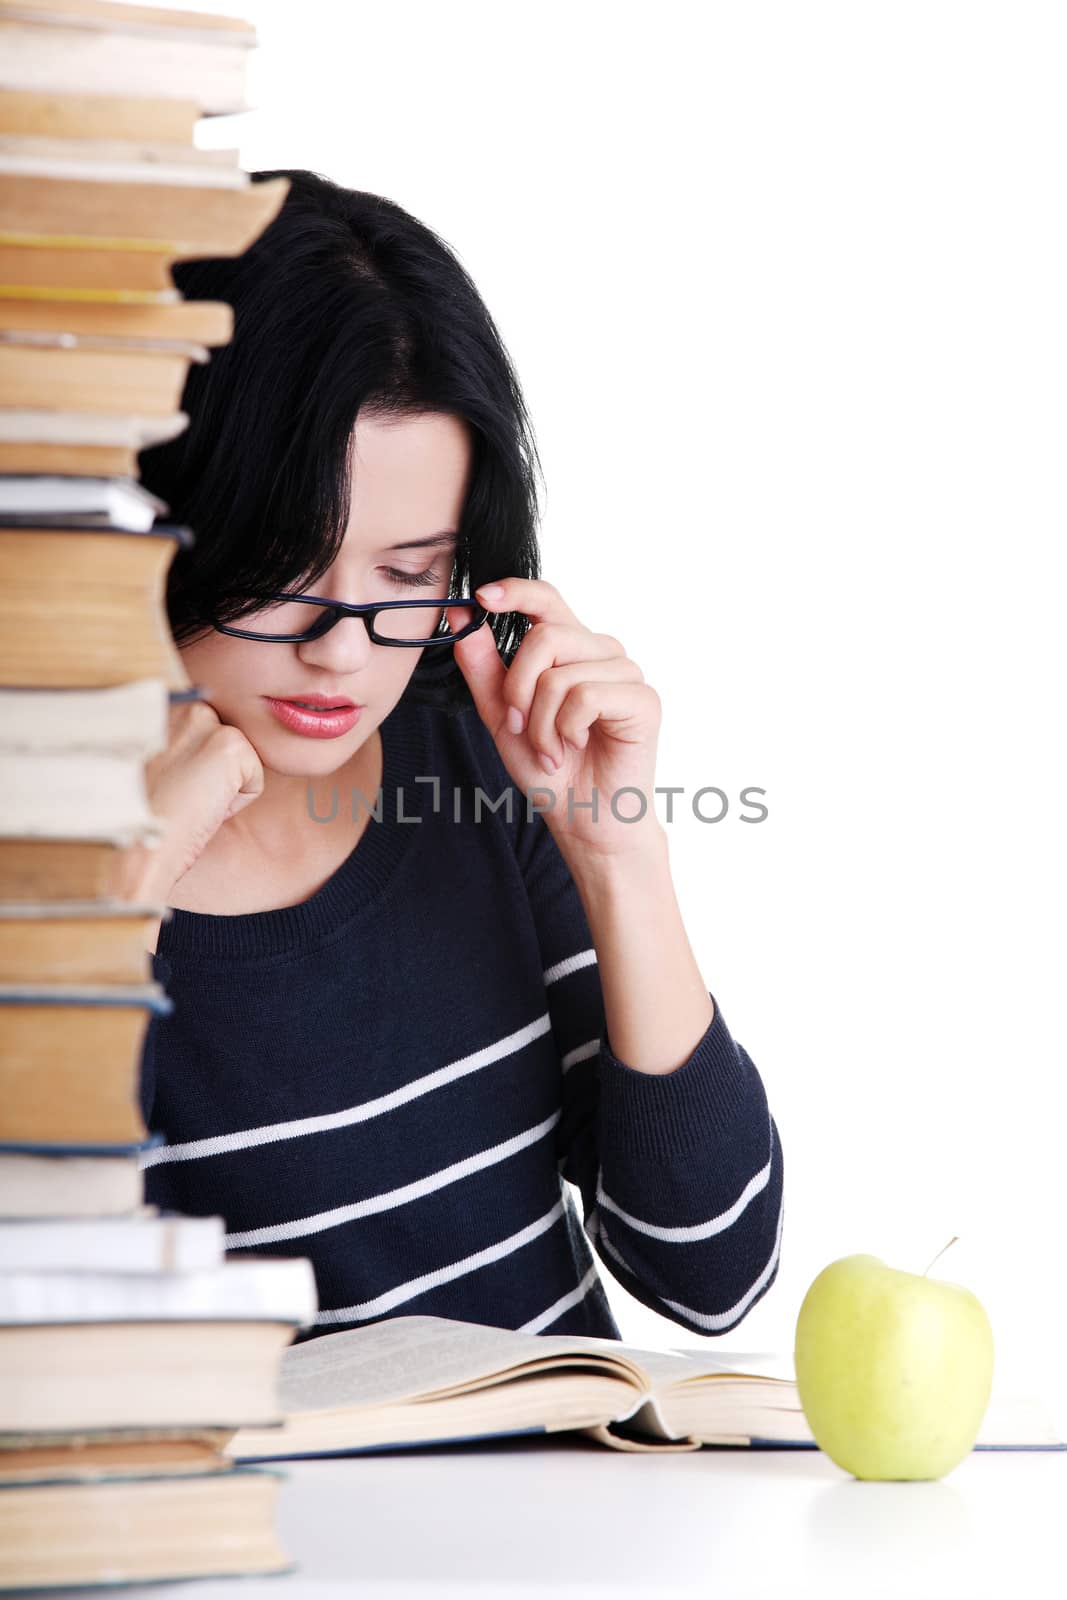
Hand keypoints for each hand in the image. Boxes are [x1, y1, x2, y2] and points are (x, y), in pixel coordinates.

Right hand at [112, 699, 264, 906]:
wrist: (127, 845)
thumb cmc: (130, 817)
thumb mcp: (145, 768)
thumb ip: (171, 748)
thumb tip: (198, 757)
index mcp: (161, 706)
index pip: (205, 738)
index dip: (193, 773)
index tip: (168, 790)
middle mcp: (181, 704)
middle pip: (225, 748)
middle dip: (211, 777)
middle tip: (177, 799)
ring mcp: (205, 720)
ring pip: (240, 763)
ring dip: (221, 791)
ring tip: (186, 804)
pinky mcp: (231, 745)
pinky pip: (254, 781)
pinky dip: (234, 806)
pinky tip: (199, 810)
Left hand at [449, 577, 665, 860]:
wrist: (583, 818)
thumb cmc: (550, 769)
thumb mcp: (503, 714)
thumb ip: (483, 666)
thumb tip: (461, 614)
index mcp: (571, 649)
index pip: (547, 600)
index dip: (516, 590)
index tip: (482, 596)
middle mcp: (602, 653)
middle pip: (546, 636)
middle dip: (518, 688)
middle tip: (521, 726)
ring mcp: (626, 674)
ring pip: (561, 673)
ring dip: (542, 721)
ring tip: (552, 748)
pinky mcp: (643, 700)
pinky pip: (585, 696)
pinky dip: (568, 728)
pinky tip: (576, 746)